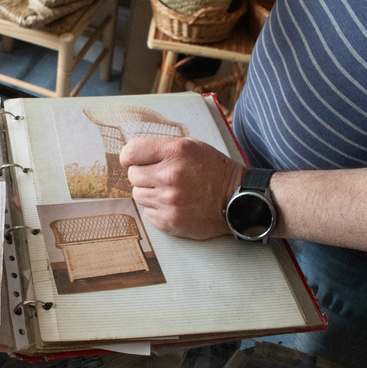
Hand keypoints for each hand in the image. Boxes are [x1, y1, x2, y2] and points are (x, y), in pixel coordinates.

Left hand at [119, 137, 244, 239]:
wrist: (237, 200)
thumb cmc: (212, 170)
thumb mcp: (191, 146)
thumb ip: (160, 147)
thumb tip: (129, 155)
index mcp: (174, 151)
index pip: (130, 152)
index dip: (130, 157)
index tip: (134, 160)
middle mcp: (170, 175)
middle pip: (132, 175)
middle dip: (143, 175)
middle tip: (161, 176)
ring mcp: (169, 200)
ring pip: (138, 194)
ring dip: (150, 192)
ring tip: (170, 191)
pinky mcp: (169, 221)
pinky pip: (147, 212)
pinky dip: (157, 208)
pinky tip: (175, 204)